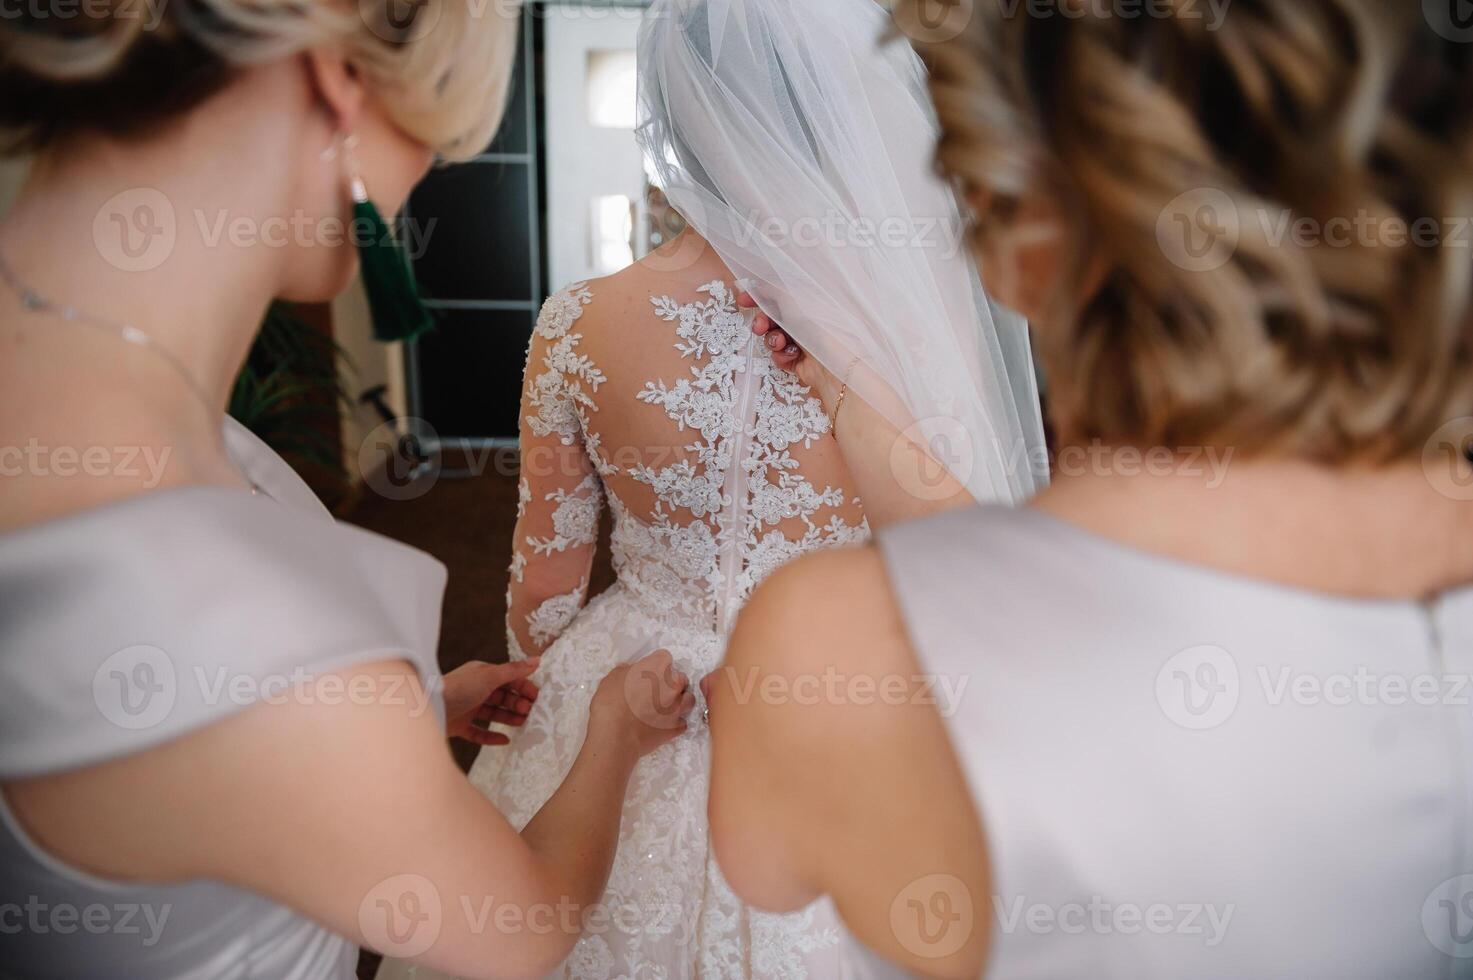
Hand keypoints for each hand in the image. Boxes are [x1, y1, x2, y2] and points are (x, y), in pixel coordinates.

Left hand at [443, 658, 541, 746]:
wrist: (427, 708)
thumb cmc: (458, 688)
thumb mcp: (489, 676)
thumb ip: (514, 670)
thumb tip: (537, 660)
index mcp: (481, 674)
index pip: (508, 679)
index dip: (523, 687)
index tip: (537, 698)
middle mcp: (474, 690)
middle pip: (502, 697)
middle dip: (517, 703)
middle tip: (529, 712)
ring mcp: (466, 708)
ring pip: (492, 714)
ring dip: (508, 718)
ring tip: (522, 724)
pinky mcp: (459, 726)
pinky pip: (479, 732)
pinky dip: (492, 737)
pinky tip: (505, 740)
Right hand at [590, 650, 695, 757]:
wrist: (614, 735)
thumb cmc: (611, 704)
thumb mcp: (613, 676)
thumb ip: (628, 670)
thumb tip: (631, 672)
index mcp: (658, 666)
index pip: (664, 657)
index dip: (655, 664)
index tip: (649, 671)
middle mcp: (673, 684)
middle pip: (680, 678)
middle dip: (670, 683)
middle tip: (655, 691)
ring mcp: (677, 707)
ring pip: (688, 699)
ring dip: (679, 701)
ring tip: (665, 706)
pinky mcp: (676, 727)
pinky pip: (682, 722)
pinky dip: (674, 722)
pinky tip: (663, 723)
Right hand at [738, 292, 843, 409]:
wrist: (836, 364)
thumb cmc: (821, 327)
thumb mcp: (794, 300)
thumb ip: (773, 290)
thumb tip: (756, 284)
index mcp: (808, 301)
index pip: (779, 295)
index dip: (759, 297)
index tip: (743, 299)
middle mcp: (806, 320)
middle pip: (773, 318)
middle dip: (763, 322)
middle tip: (760, 327)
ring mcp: (804, 341)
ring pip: (774, 337)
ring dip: (773, 340)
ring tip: (781, 343)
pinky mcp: (800, 360)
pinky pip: (780, 355)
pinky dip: (782, 355)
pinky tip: (791, 355)